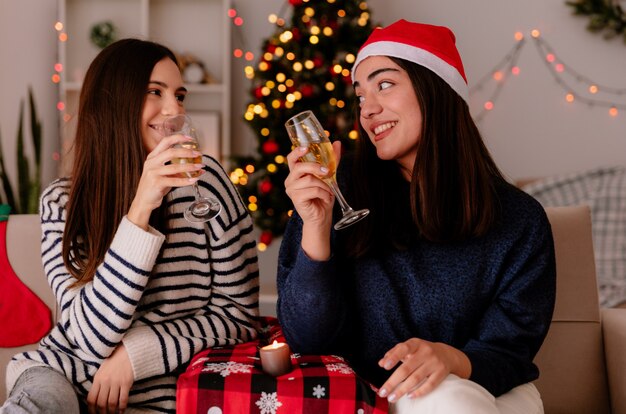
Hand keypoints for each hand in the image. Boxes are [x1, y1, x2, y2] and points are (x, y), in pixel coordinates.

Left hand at [87, 343, 133, 413]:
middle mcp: (106, 381)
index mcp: (98, 378)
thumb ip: (98, 382)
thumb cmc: (114, 361)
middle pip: (101, 403)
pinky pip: (123, 399)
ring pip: (112, 402)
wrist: (128, 351)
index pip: (91, 398)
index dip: (91, 409)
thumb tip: (95, 397)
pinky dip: (122, 407)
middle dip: (102, 412)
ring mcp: (116, 382)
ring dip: (112, 412)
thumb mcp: (102, 370)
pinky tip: (122, 411)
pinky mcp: (126, 382)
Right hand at [128, 134, 204, 228]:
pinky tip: (194, 180)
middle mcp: (151, 163)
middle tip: (198, 154)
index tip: (190, 139)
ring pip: (174, 167)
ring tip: (200, 167)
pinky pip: (174, 181)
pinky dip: (186, 181)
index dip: (178, 138)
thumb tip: (196, 167)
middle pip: (171, 152)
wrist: (143, 201)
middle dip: (186, 152)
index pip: (165, 142)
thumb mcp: (164, 175)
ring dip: (189, 167)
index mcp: (152, 157)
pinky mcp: (156, 183)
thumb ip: (176, 170)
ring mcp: (152, 172)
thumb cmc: (155, 187)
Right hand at [285, 141, 341, 259]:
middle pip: (300, 167)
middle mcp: (290, 180)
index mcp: (296, 173)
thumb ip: (331, 161)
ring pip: (309, 179)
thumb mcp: (329, 176)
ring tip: (328, 191)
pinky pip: (313, 190)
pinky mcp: (296, 199)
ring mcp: (291, 190)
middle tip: (328, 172)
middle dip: (316, 167)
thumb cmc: (323, 196)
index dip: (297, 151)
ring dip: (324, 185)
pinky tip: (326, 198)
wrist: (322, 217)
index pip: (291, 158)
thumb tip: (338, 143)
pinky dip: (324, 193)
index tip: (307, 147)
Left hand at [377, 338, 470, 401]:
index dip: (394, 357)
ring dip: (402, 390)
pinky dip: (419, 391)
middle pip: (407, 368)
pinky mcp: (441, 373)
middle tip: (383, 392)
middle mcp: (425, 352)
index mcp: (415, 343)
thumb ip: (394, 353)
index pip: (403, 349)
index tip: (384, 367)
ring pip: (416, 378)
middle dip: (393, 382)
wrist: (447, 354)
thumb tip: (381, 363)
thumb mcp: (409, 347)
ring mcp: (434, 362)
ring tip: (392, 398)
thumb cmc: (421, 351)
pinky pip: (430, 384)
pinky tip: (409, 396)